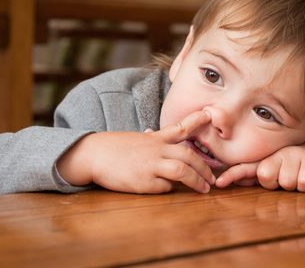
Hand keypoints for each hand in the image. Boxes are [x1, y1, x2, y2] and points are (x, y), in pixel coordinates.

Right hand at [57, 110, 214, 193]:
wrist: (92, 154)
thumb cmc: (115, 148)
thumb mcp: (136, 139)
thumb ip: (152, 139)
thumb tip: (156, 135)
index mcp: (155, 138)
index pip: (181, 128)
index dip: (196, 121)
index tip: (209, 115)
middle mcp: (156, 149)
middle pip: (188, 156)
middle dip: (204, 168)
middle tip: (212, 179)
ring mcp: (150, 165)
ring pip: (182, 171)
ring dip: (196, 181)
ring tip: (204, 189)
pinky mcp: (143, 181)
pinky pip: (164, 187)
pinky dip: (170, 189)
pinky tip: (169, 190)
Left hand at [215, 145, 304, 191]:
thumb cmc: (288, 167)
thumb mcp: (270, 170)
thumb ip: (252, 176)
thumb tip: (232, 180)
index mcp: (264, 160)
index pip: (244, 168)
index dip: (231, 175)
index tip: (218, 183)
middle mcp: (277, 155)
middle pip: (266, 179)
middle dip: (275, 183)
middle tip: (283, 176)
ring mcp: (294, 156)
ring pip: (286, 183)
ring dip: (292, 185)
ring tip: (296, 175)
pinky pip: (303, 184)